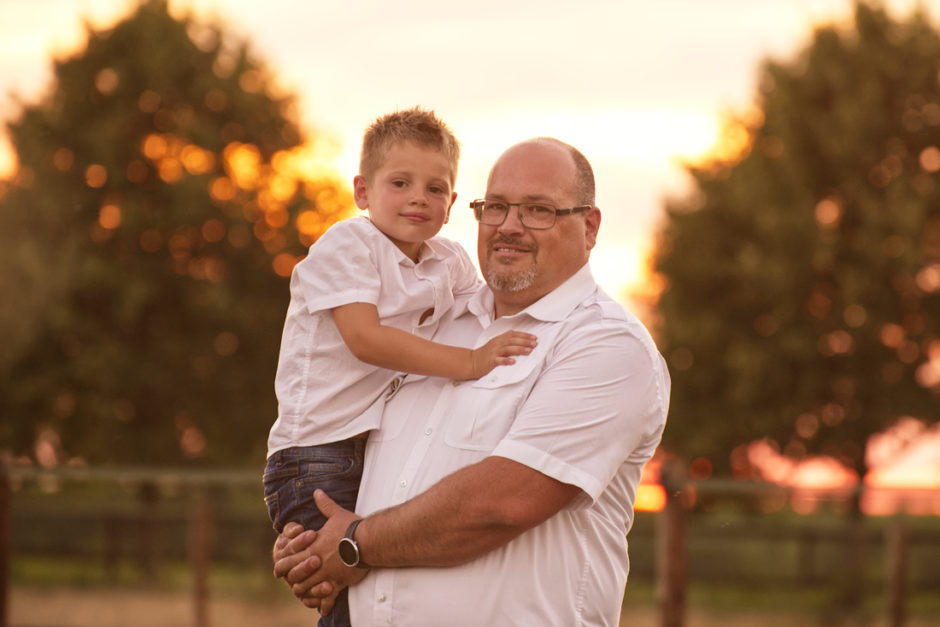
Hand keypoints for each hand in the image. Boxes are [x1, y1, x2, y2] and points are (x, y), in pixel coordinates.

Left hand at [277, 490, 369, 612]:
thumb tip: (317, 491)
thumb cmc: (352, 527)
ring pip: (306, 588)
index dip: (282, 564)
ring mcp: (326, 573)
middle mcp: (316, 561)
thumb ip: (324, 505)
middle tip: (289, 582)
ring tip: (305, 593)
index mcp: (312, 545)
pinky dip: (324, 604)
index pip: (288, 557)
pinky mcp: (338, 582)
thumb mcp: (336, 514)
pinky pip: (327, 597)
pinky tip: (324, 609)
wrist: (369, 540)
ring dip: (304, 591)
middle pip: (294, 575)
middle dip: (290, 579)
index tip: (280, 568)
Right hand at [469, 330, 536, 378]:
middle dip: (524, 341)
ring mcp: (493, 352)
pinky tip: (513, 362)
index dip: (524, 335)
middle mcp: (497, 344)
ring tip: (529, 351)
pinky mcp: (490, 361)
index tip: (534, 337)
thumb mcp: (496, 344)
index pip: (513, 334)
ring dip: (519, 349)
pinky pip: (498, 360)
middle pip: (512, 340)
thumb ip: (506, 341)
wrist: (471, 362)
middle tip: (535, 344)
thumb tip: (522, 341)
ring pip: (507, 349)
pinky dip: (506, 360)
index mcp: (499, 339)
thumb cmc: (486, 354)